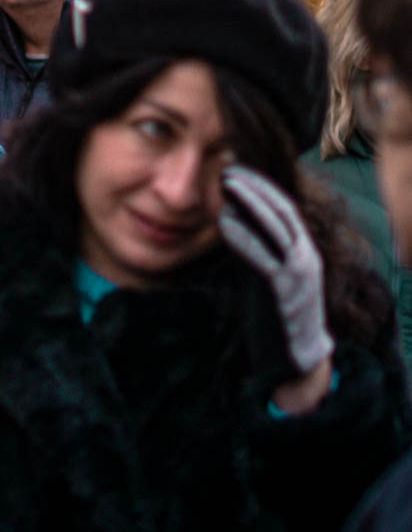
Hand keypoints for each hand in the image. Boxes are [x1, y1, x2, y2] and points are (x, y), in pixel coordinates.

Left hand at [219, 165, 333, 377]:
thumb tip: (226, 217)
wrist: (294, 362)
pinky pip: (266, 259)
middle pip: (282, 212)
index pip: (283, 209)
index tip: (235, 168)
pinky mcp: (286, 294)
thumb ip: (251, 248)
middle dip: (256, 188)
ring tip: (225, 184)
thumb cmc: (273, 316)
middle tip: (228, 169)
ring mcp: (299, 276)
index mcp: (301, 253)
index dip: (260, 186)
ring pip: (277, 230)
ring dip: (250, 204)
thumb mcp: (262, 274)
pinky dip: (245, 238)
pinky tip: (224, 222)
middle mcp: (305, 259)